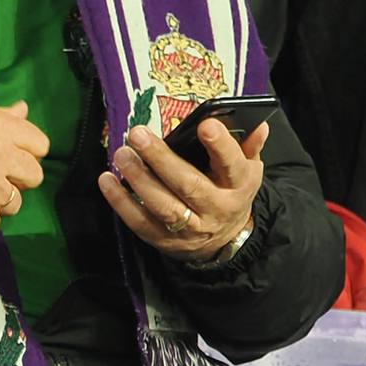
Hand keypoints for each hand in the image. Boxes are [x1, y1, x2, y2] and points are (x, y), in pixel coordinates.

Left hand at [99, 116, 266, 260]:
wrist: (224, 240)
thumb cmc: (230, 192)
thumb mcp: (247, 170)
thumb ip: (249, 146)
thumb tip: (259, 125)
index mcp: (237, 186)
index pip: (232, 165)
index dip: (220, 146)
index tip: (205, 125)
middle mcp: (214, 208)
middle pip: (188, 184)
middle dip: (161, 159)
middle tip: (138, 134)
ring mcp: (189, 228)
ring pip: (162, 206)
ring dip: (139, 179)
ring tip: (122, 154)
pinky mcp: (164, 240)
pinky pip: (140, 222)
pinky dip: (120, 202)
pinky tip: (106, 180)